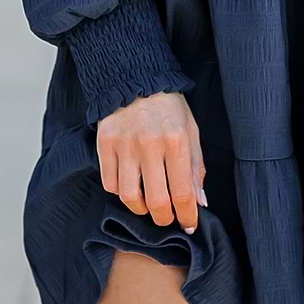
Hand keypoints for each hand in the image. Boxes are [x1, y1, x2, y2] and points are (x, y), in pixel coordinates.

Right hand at [96, 91, 205, 234]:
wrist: (136, 79)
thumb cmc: (169, 108)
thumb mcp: (191, 131)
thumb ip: (196, 167)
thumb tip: (199, 202)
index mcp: (176, 140)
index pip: (182, 193)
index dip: (187, 216)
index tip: (189, 224)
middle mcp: (149, 144)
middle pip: (156, 202)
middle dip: (165, 219)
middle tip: (168, 218)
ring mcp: (124, 145)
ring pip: (130, 198)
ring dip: (142, 209)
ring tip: (149, 204)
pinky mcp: (104, 144)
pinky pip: (110, 184)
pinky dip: (121, 192)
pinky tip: (131, 185)